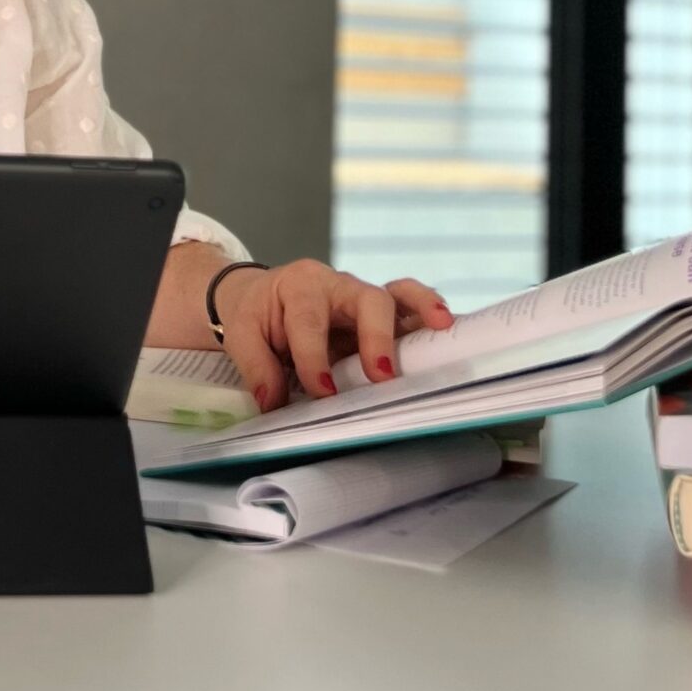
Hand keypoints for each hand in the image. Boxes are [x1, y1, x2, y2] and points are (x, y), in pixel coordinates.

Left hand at [211, 259, 453, 411]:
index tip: (321, 391)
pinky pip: (410, 307)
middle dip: (376, 337)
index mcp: (300, 287)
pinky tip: (448, 329)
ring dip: (422, 310)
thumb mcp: (243, 334)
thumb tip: (275, 404)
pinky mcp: (382, 314)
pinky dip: (430, 314)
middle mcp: (339, 286)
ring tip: (443, 326)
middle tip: (382, 375)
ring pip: (399, 294)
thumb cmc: (258, 314)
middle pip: (367, 299)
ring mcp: (365, 299)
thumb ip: (257, 368)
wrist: (263, 296)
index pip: (309, 321)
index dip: (315, 357)